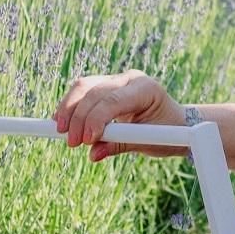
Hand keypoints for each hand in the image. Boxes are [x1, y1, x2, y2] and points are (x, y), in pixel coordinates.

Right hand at [53, 70, 187, 161]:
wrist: (175, 121)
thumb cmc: (166, 131)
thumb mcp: (148, 142)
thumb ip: (120, 146)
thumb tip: (93, 155)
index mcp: (146, 88)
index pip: (113, 100)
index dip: (96, 119)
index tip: (87, 141)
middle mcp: (129, 79)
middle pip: (94, 92)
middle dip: (79, 118)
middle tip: (72, 142)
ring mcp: (116, 79)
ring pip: (84, 87)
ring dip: (68, 109)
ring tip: (59, 131)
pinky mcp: (105, 85)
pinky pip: (83, 91)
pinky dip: (70, 106)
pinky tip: (59, 121)